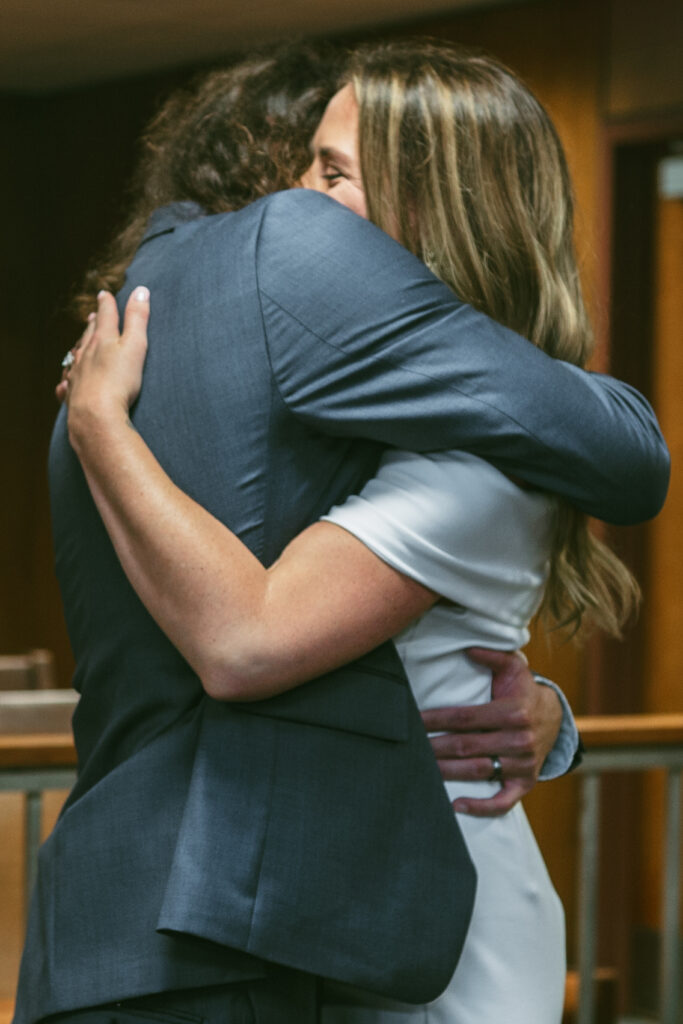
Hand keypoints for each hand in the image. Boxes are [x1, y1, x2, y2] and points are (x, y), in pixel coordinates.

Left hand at [59, 288, 149, 444]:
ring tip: (80, 344)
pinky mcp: (73, 394)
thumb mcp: (135, 346)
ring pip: (76, 356)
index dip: (107, 304)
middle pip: (89, 334)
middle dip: (92, 323)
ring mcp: (76, 373)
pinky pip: (68, 383)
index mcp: (102, 340)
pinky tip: (65, 381)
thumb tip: (141, 291)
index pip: (105, 316)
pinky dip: (67, 378)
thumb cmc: (119, 381)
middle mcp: (85, 353)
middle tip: (92, 315)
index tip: (104, 294)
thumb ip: (138, 318)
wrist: (95, 414)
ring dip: (80, 347)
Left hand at [422, 648, 562, 816]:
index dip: (437, 719)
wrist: (555, 718)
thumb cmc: (523, 691)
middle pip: (466, 746)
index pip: (465, 718)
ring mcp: (523, 764)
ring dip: (447, 773)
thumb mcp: (514, 667)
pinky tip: (457, 806)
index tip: (414, 720)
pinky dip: (481, 807)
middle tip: (409, 747)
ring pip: (478, 771)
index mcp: (513, 711)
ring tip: (422, 770)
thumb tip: (468, 648)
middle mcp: (520, 739)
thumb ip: (492, 656)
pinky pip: (503, 801)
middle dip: (434, 747)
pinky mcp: (525, 783)